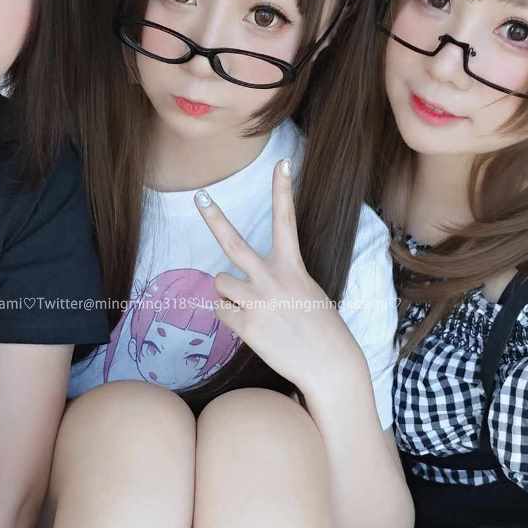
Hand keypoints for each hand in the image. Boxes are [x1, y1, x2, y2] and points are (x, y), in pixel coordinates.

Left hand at [194, 158, 359, 395]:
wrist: (328, 364)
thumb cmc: (321, 329)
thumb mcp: (307, 293)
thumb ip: (279, 281)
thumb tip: (247, 284)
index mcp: (293, 267)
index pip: (286, 220)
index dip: (282, 190)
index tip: (282, 162)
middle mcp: (272, 279)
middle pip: (233, 243)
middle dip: (214, 218)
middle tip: (199, 198)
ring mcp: (256, 302)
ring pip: (220, 282)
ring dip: (227, 292)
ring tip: (248, 307)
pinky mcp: (245, 327)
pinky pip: (220, 312)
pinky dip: (229, 318)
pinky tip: (250, 328)